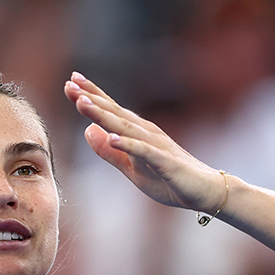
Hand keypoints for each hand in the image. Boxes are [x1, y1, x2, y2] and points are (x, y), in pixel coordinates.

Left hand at [64, 72, 226, 213]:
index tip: (70, 83)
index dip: (91, 96)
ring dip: (104, 115)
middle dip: (92, 98)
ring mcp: (156, 146)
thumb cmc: (168, 179)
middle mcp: (145, 133)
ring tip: (83, 103)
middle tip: (71, 84)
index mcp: (136, 133)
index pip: (111, 111)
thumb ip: (109, 153)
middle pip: (115, 113)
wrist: (204, 191)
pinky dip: (128, 145)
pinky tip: (112, 138)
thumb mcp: (132, 170)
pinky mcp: (165, 162)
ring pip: (125, 127)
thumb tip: (87, 131)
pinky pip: (144, 152)